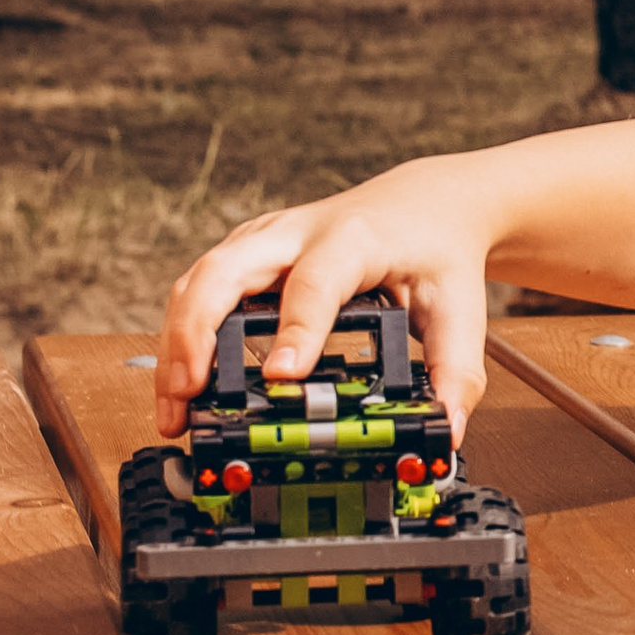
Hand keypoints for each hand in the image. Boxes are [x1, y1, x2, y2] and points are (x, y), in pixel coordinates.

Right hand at [153, 163, 493, 443]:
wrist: (425, 203)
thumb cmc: (436, 250)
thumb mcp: (459, 309)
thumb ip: (456, 373)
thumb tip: (444, 431)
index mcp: (354, 239)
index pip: (316, 282)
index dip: (296, 329)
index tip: (282, 375)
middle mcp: (298, 231)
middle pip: (225, 271)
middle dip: (196, 335)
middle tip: (187, 398)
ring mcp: (266, 239)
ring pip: (199, 280)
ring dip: (177, 344)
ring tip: (175, 410)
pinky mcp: (249, 254)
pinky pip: (200, 288)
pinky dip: (183, 335)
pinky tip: (184, 386)